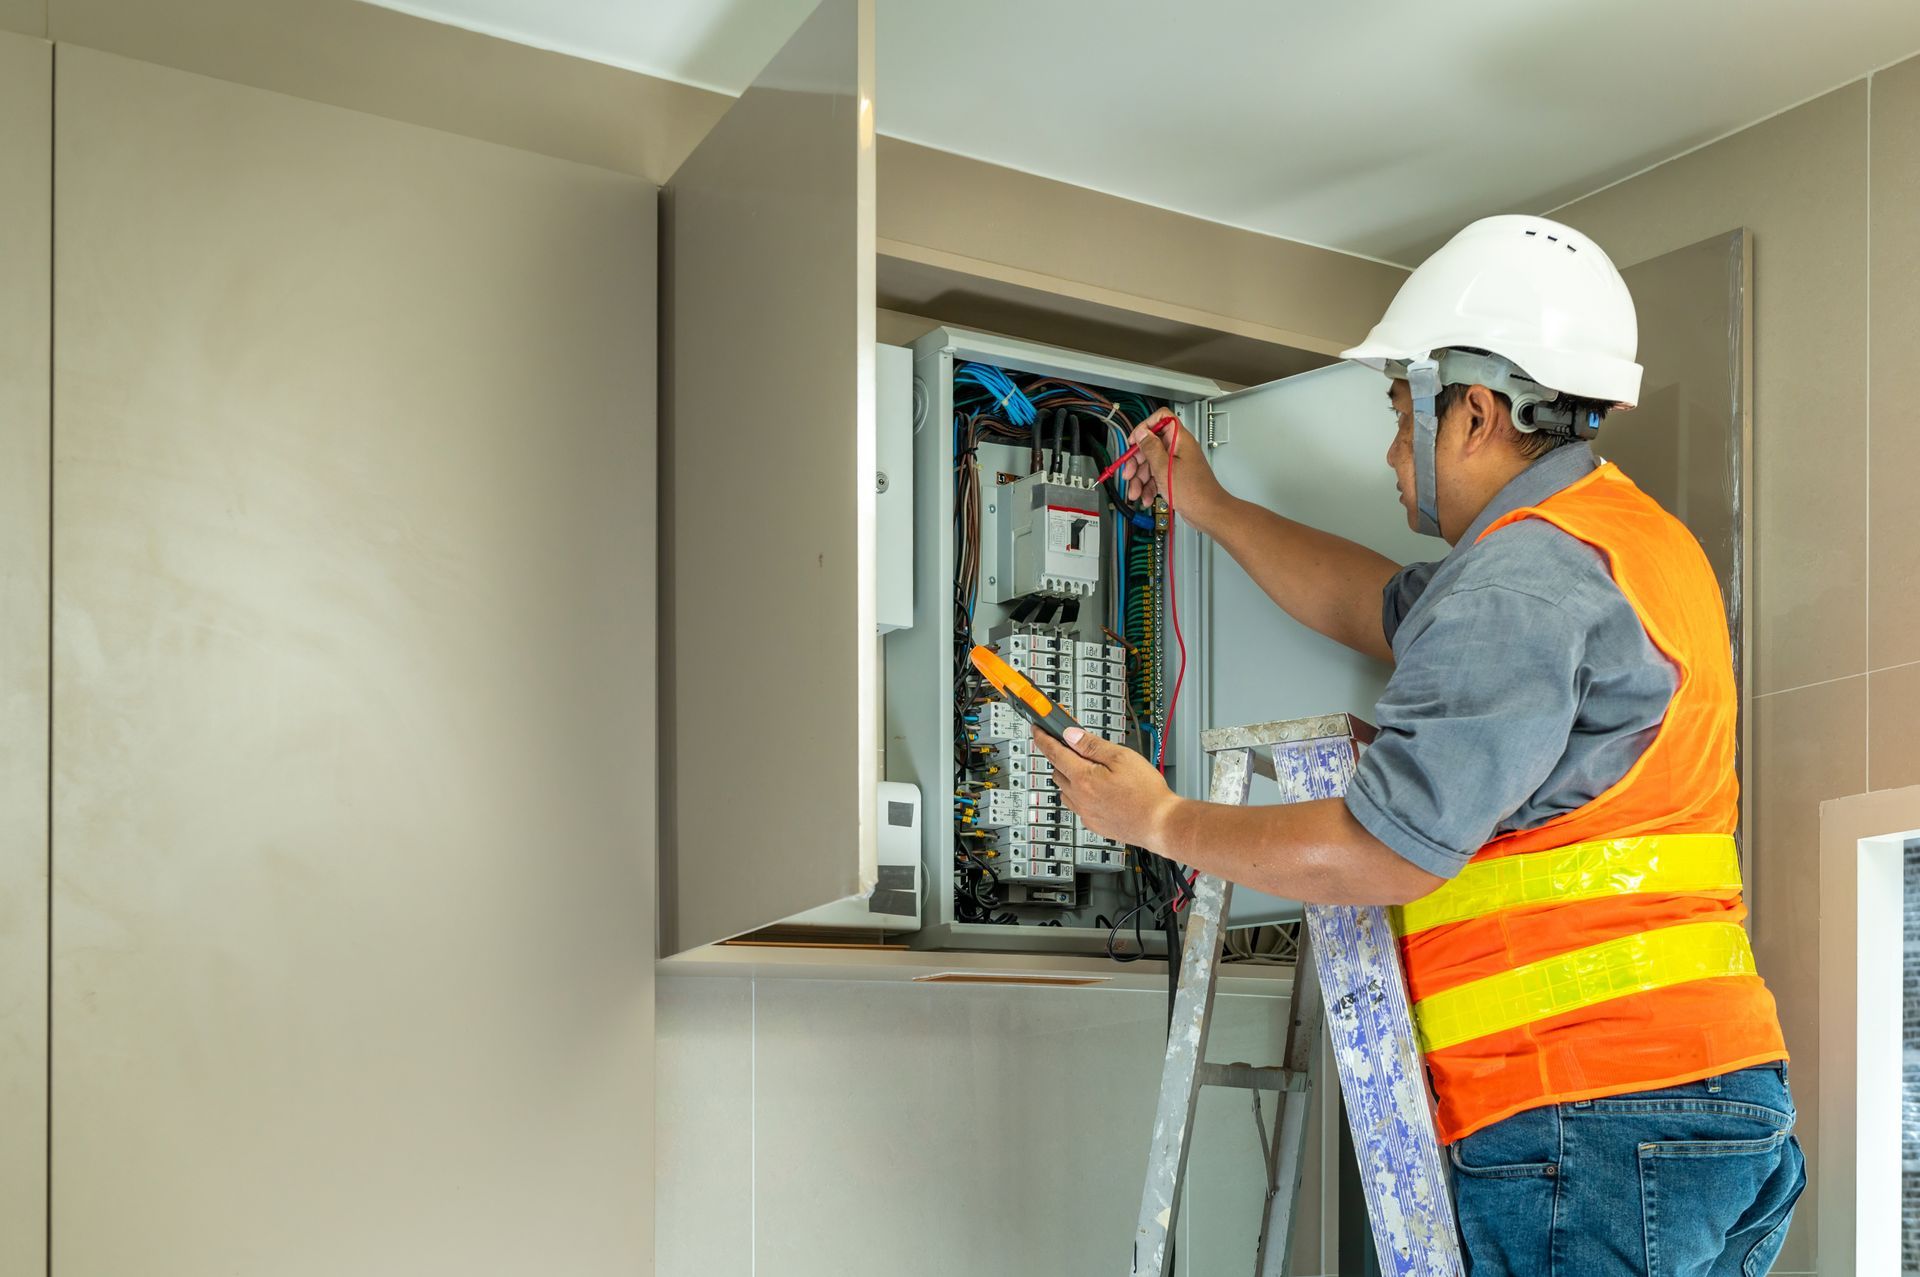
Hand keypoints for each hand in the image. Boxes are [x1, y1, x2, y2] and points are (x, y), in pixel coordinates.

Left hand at [1032, 726, 1183, 851]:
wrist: (1160, 823)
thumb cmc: (1146, 792)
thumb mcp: (1121, 756)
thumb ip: (1092, 745)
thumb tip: (1070, 735)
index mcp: (1083, 778)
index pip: (1054, 753)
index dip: (1043, 738)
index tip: (1037, 730)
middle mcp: (1079, 798)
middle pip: (1058, 771)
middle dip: (1061, 757)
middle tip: (1075, 748)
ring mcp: (1085, 813)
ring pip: (1065, 790)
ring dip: (1071, 777)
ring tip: (1093, 771)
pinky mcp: (1093, 824)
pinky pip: (1077, 805)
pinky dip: (1079, 795)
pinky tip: (1098, 791)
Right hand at [1123, 409, 1226, 530]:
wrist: (1207, 512)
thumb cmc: (1194, 492)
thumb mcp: (1164, 468)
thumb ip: (1151, 448)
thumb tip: (1141, 433)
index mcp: (1179, 440)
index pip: (1162, 418)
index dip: (1145, 427)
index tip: (1134, 441)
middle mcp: (1178, 448)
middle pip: (1151, 444)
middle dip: (1137, 461)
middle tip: (1129, 473)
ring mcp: (1177, 463)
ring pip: (1151, 463)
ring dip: (1140, 478)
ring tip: (1135, 492)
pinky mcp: (1175, 476)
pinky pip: (1157, 476)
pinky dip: (1149, 486)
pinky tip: (1146, 497)